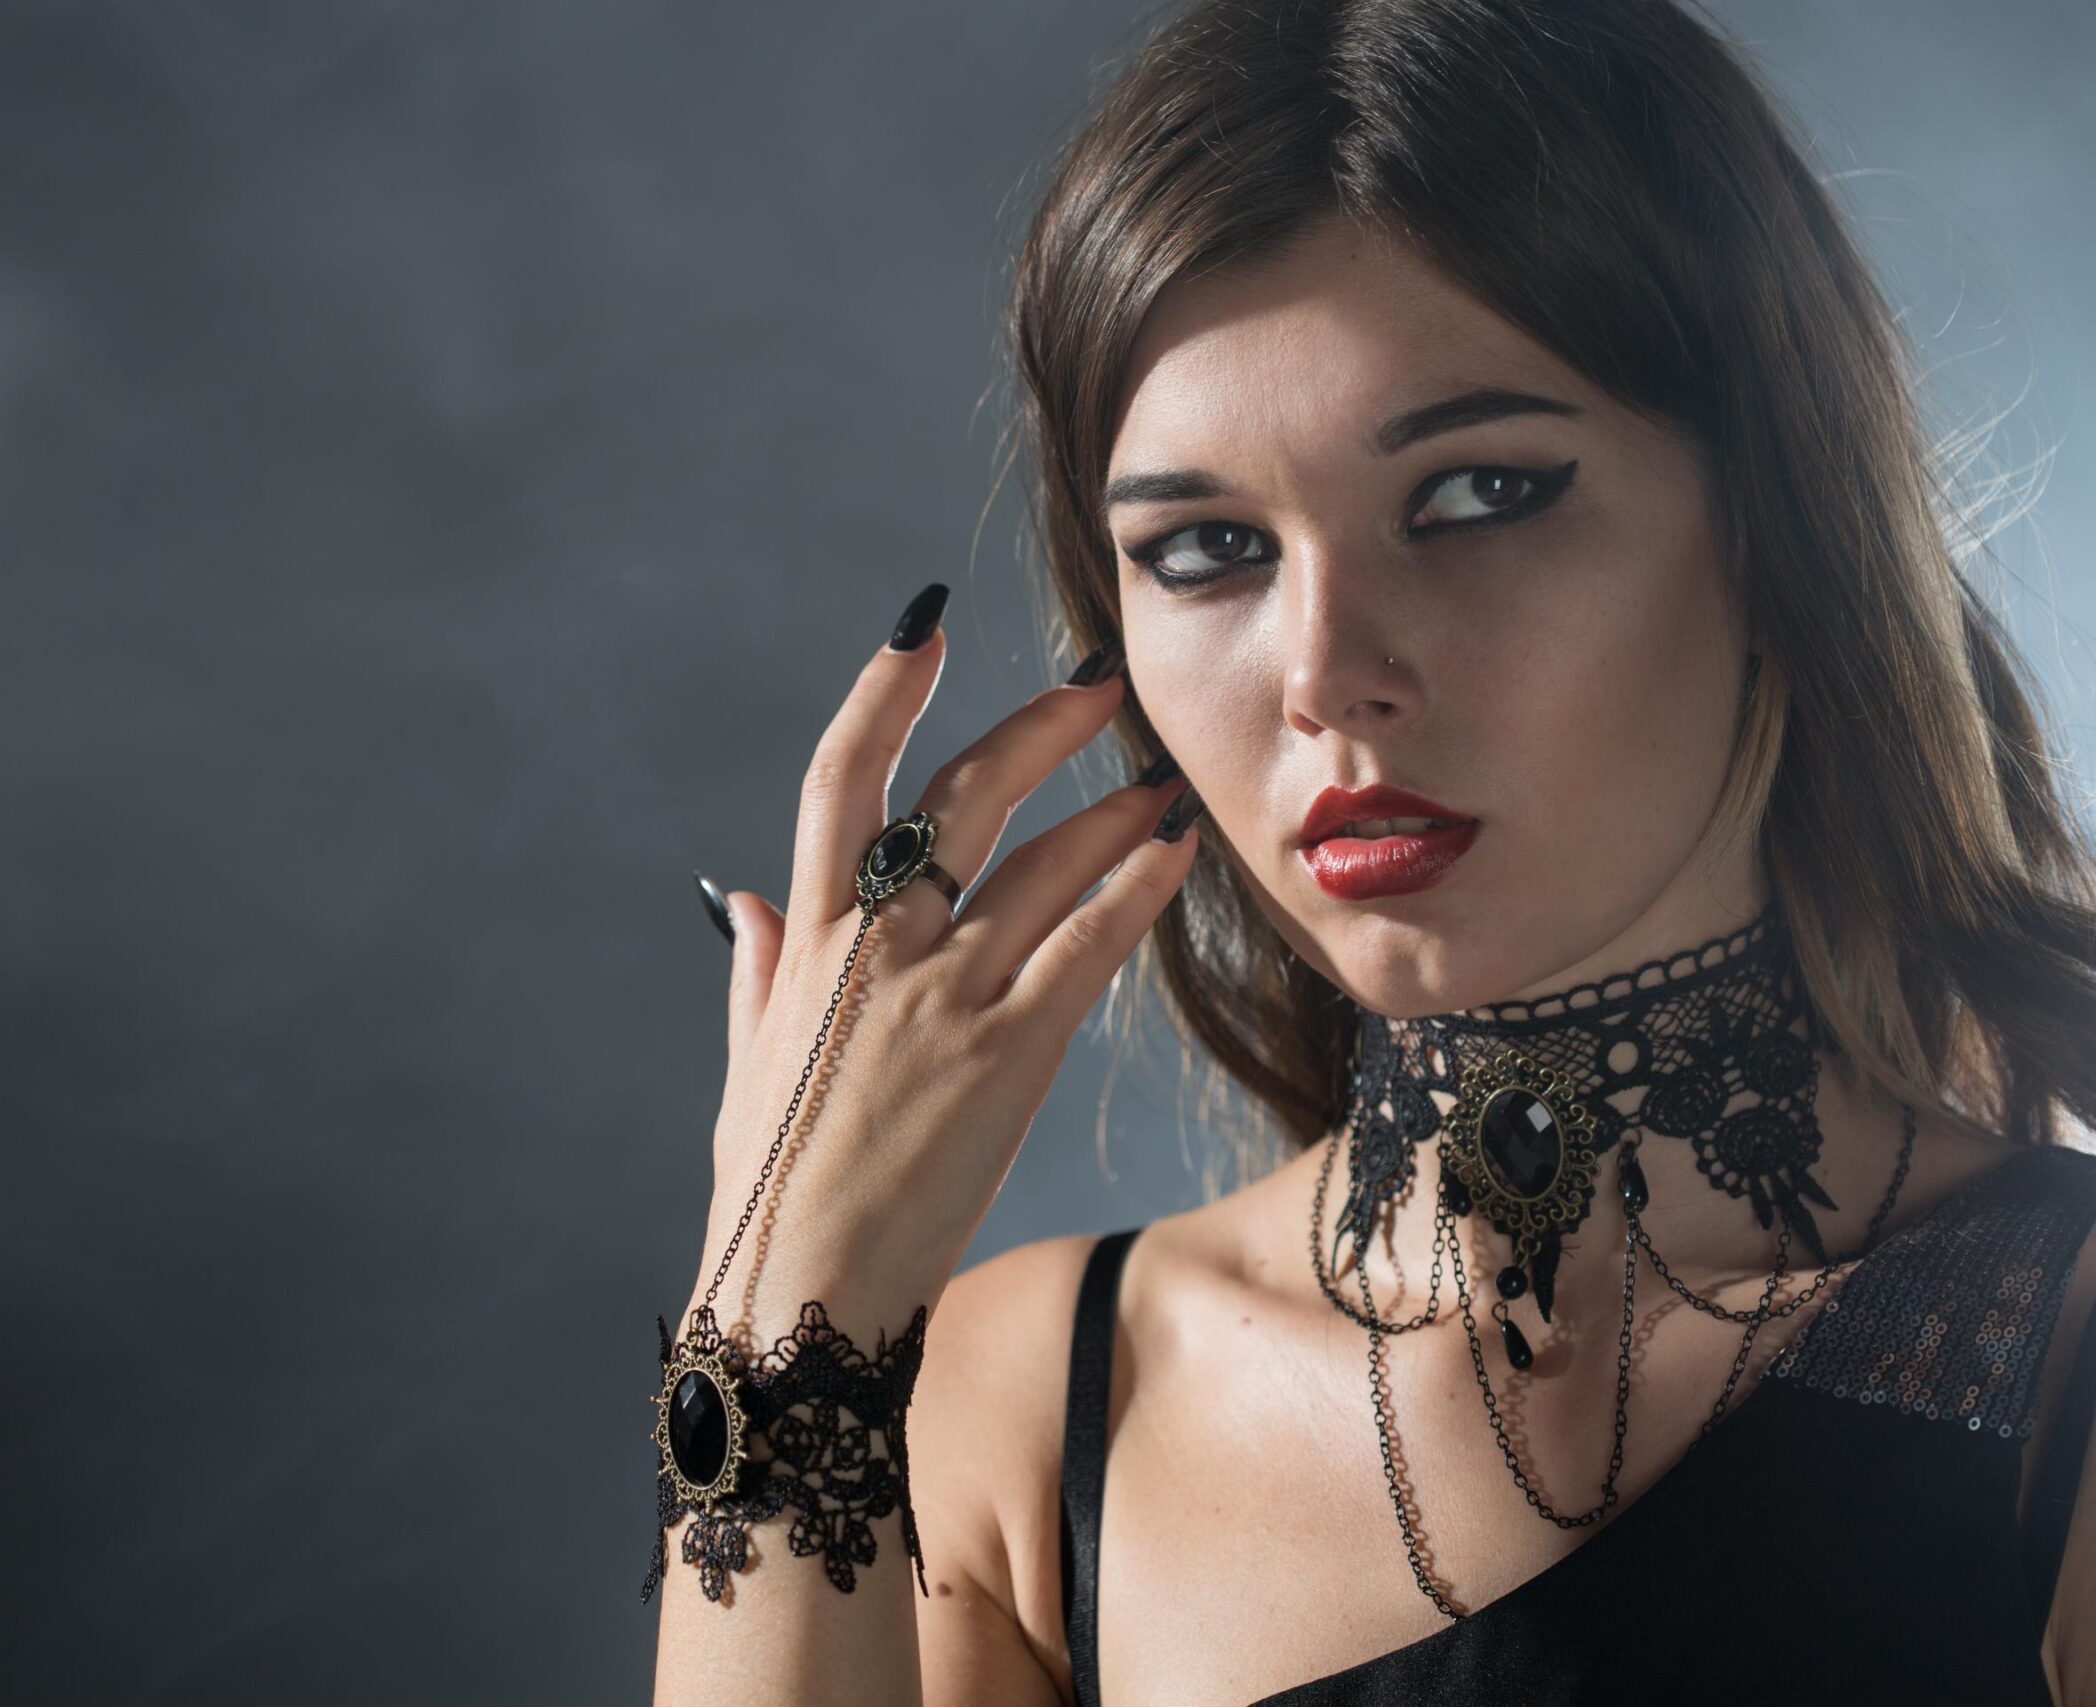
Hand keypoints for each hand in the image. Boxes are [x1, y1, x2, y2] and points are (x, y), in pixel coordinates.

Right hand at [693, 590, 1195, 1322]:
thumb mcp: (747, 1066)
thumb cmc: (769, 1188)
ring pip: (1045, 862)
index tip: (925, 626)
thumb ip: (755, 972)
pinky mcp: (1010, 1053)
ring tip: (1160, 779)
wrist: (803, 1294)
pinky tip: (1174, 855)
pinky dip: (1137, 891)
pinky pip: (1088, 946)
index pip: (841, 776)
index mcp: (809, 939)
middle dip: (1038, 727)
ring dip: (1112, 809)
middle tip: (1097, 685)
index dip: (883, 689)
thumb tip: (739, 900)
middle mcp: (879, 947)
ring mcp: (947, 995)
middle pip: (963, 794)